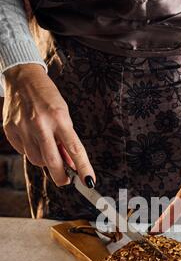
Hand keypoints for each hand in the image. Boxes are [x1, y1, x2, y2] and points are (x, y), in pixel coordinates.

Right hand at [2, 64, 94, 186]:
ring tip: (47, 146)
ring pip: (37, 160)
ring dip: (45, 160)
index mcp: (59, 117)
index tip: (89, 182)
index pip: (74, 149)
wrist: (22, 79)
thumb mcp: (63, 115)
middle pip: (52, 161)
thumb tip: (71, 165)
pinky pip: (24, 152)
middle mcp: (40, 123)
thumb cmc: (47, 98)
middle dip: (61, 177)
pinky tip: (33, 139)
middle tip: (66, 180)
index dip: (83, 168)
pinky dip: (32, 151)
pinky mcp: (10, 130)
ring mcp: (23, 127)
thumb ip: (66, 141)